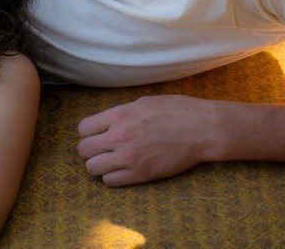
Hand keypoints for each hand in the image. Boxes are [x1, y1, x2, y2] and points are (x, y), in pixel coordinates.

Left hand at [76, 95, 212, 185]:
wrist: (202, 129)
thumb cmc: (175, 111)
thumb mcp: (141, 103)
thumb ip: (120, 114)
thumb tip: (106, 122)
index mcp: (119, 115)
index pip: (83, 128)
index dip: (88, 132)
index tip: (96, 134)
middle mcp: (119, 137)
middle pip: (83, 149)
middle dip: (90, 150)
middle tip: (101, 149)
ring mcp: (129, 157)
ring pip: (93, 168)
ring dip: (99, 165)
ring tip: (110, 162)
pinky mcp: (141, 174)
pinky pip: (110, 182)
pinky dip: (112, 178)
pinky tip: (122, 171)